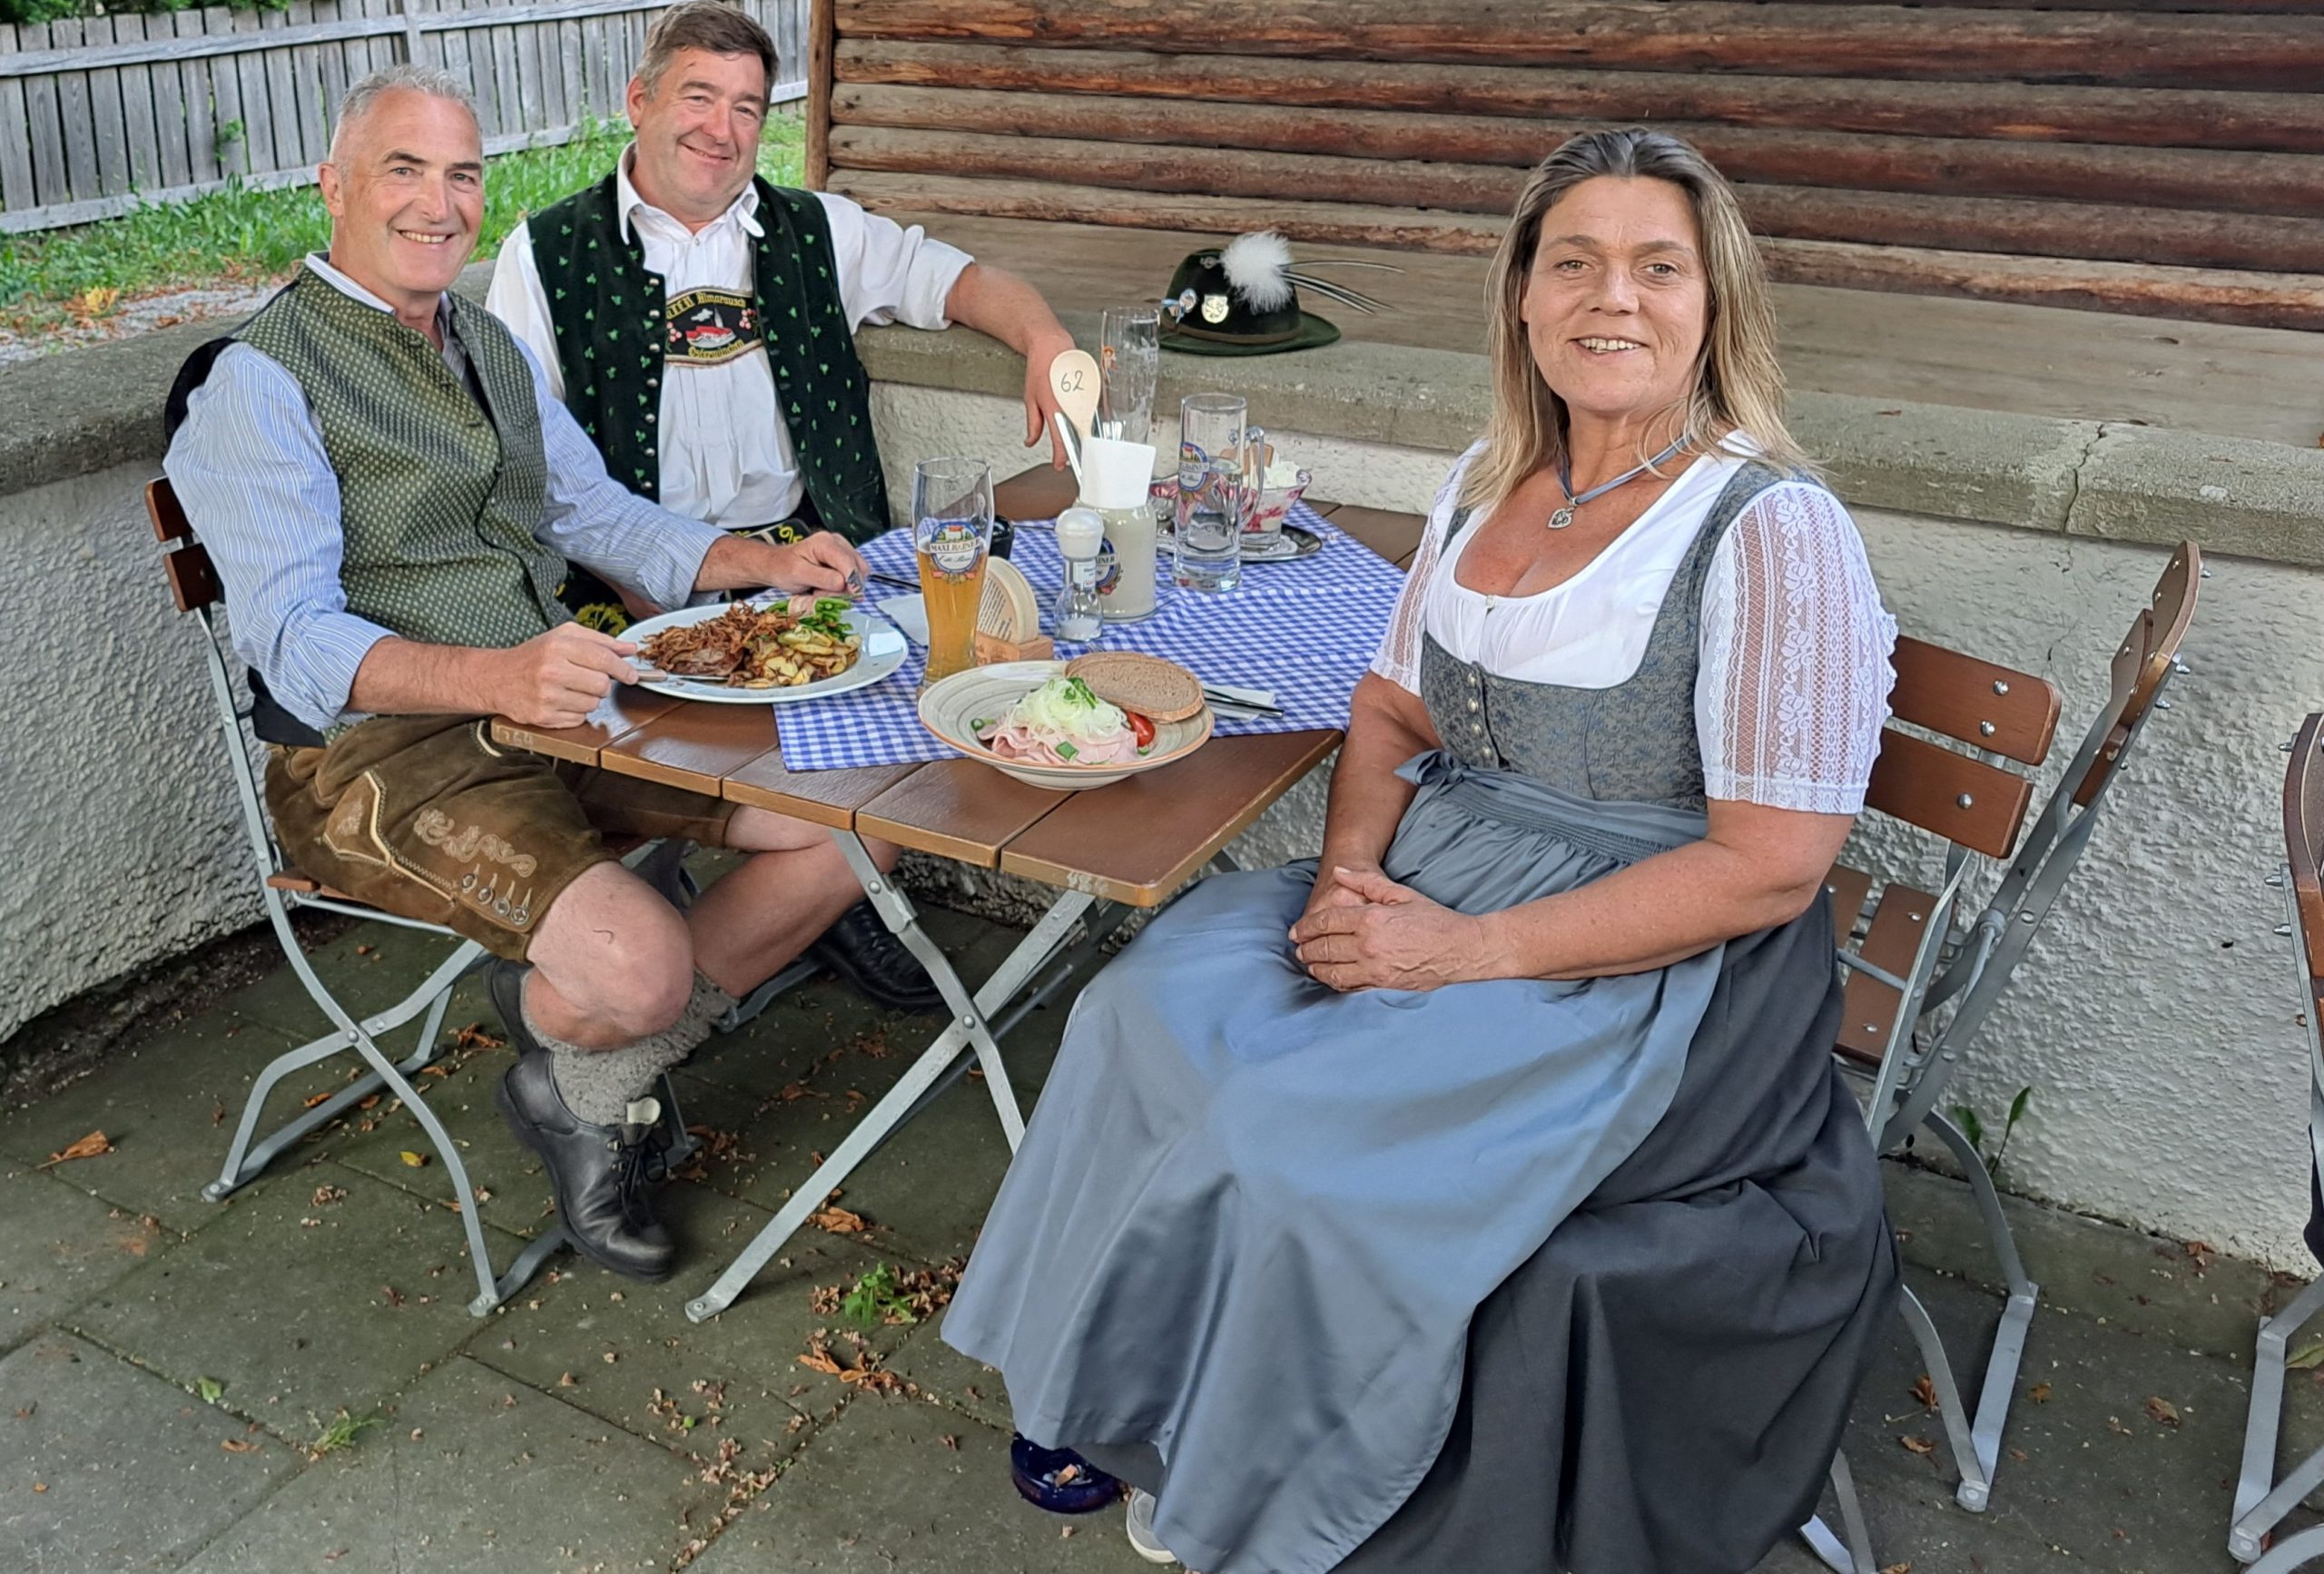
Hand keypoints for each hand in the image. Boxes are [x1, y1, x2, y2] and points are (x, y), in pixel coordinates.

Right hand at [489, 623, 635, 729]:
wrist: (497, 678)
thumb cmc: (533, 656)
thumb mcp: (563, 637)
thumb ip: (600, 641)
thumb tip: (631, 649)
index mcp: (558, 647)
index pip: (603, 659)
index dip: (623, 668)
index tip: (631, 675)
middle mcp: (551, 671)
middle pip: (602, 685)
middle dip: (602, 683)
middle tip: (588, 679)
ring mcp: (547, 697)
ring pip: (593, 704)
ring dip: (588, 698)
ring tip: (570, 689)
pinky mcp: (543, 717)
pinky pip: (579, 719)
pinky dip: (575, 712)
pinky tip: (561, 701)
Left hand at [703, 530, 867, 596]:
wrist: (778, 565)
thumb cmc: (784, 568)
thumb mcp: (798, 574)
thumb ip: (822, 577)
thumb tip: (843, 583)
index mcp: (825, 542)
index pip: (848, 562)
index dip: (853, 581)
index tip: (852, 596)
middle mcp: (838, 542)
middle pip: (859, 568)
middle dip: (846, 586)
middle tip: (823, 594)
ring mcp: (843, 550)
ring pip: (859, 574)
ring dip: (845, 588)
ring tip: (823, 590)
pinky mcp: (845, 560)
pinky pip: (854, 577)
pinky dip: (844, 587)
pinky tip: (828, 587)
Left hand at [1025, 330, 1078, 469]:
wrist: (1053, 346)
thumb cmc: (1041, 368)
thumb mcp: (1030, 398)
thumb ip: (1033, 423)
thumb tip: (1031, 441)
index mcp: (1054, 408)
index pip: (1060, 439)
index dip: (1060, 456)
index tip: (1059, 465)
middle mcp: (1070, 404)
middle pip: (1076, 435)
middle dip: (1072, 449)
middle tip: (1068, 459)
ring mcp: (1082, 398)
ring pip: (1085, 425)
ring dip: (1081, 436)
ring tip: (1077, 444)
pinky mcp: (1090, 392)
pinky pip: (1089, 412)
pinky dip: (1085, 421)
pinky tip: (1082, 424)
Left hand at [1287, 865, 1486, 992]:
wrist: (1463, 950)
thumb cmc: (1435, 920)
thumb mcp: (1400, 893)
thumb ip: (1366, 882)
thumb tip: (1339, 872)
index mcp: (1371, 920)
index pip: (1326, 923)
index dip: (1306, 927)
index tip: (1297, 930)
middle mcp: (1369, 946)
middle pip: (1323, 948)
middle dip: (1306, 948)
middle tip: (1298, 947)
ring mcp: (1375, 969)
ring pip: (1332, 971)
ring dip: (1315, 967)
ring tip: (1308, 963)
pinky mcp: (1383, 986)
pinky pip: (1350, 986)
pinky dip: (1334, 982)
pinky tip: (1330, 977)